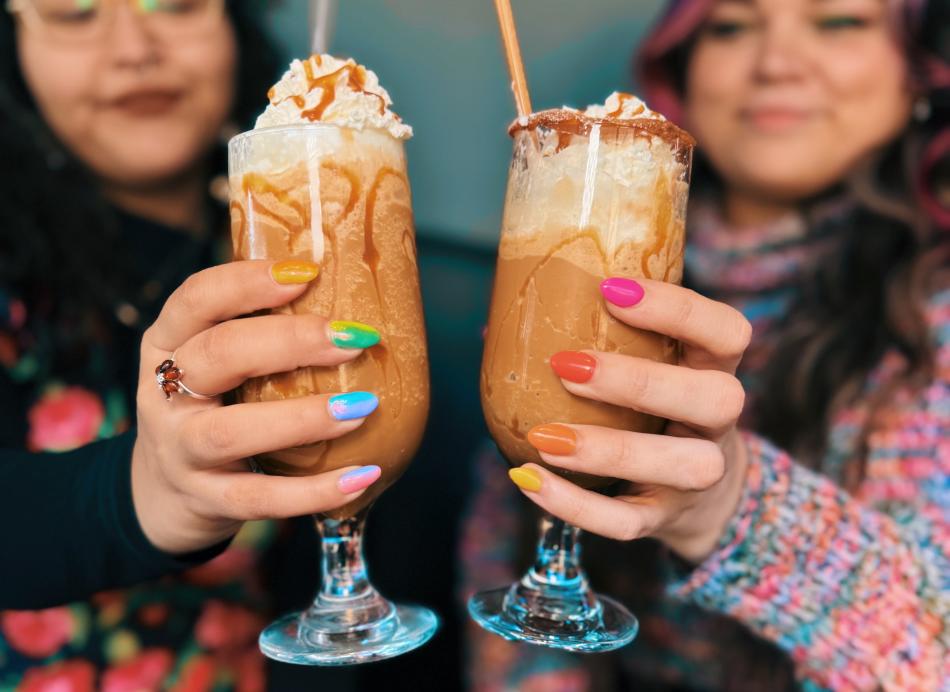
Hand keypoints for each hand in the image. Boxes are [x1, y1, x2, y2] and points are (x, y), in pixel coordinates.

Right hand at [132, 260, 382, 554]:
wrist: (161, 493)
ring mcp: (180, 450)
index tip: (308, 272)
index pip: (196, 299)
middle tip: (355, 338)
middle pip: (218, 355)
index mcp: (168, 343)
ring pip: (233, 431)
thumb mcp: (213, 362)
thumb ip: (259, 331)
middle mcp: (164, 393)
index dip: (248, 282)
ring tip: (363, 406)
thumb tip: (354, 296)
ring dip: (303, 418)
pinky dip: (314, 491)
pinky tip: (363, 475)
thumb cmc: (212, 407)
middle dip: (291, 342)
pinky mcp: (205, 499)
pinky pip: (259, 498)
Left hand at [511, 277, 752, 562]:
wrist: (695, 496)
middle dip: (639, 381)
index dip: (677, 309)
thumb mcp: (647, 369)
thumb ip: (596, 341)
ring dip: (609, 449)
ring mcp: (699, 475)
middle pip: (715, 398)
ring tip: (542, 437)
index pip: (726, 331)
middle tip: (566, 366)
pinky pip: (629, 521)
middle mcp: (718, 421)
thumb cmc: (652, 410)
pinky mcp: (665, 517)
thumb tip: (496, 324)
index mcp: (714, 367)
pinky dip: (576, 506)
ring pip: (683, 465)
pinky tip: (528, 479)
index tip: (610, 290)